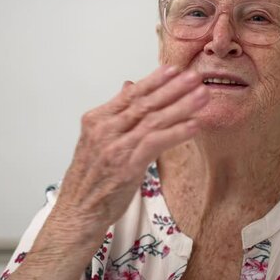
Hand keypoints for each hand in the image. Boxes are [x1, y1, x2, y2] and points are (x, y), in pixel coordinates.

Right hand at [11, 65, 207, 279]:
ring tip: (201, 96)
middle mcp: (105, 129)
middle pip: (144, 103)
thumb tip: (129, 86)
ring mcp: (115, 146)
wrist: (78, 211)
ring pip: (153, 120)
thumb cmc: (91, 178)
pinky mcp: (127, 165)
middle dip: (173, 88)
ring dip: (181, 106)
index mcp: (97, 120)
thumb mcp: (98, 140)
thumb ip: (115, 113)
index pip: (130, 94)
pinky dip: (177, 132)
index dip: (154, 80)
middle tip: (194, 76)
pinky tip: (194, 125)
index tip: (174, 69)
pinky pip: (156, 142)